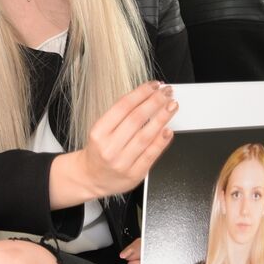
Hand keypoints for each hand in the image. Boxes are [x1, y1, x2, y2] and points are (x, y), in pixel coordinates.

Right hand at [79, 82, 176, 198]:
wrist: (91, 177)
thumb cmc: (98, 151)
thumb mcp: (101, 130)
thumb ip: (121, 116)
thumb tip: (146, 98)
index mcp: (99, 132)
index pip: (123, 106)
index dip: (141, 93)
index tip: (153, 86)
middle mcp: (109, 147)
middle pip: (136, 119)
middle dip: (155, 102)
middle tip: (166, 93)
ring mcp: (122, 162)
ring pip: (145, 136)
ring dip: (162, 118)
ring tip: (171, 106)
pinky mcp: (134, 174)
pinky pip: (151, 155)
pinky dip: (161, 141)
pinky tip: (168, 130)